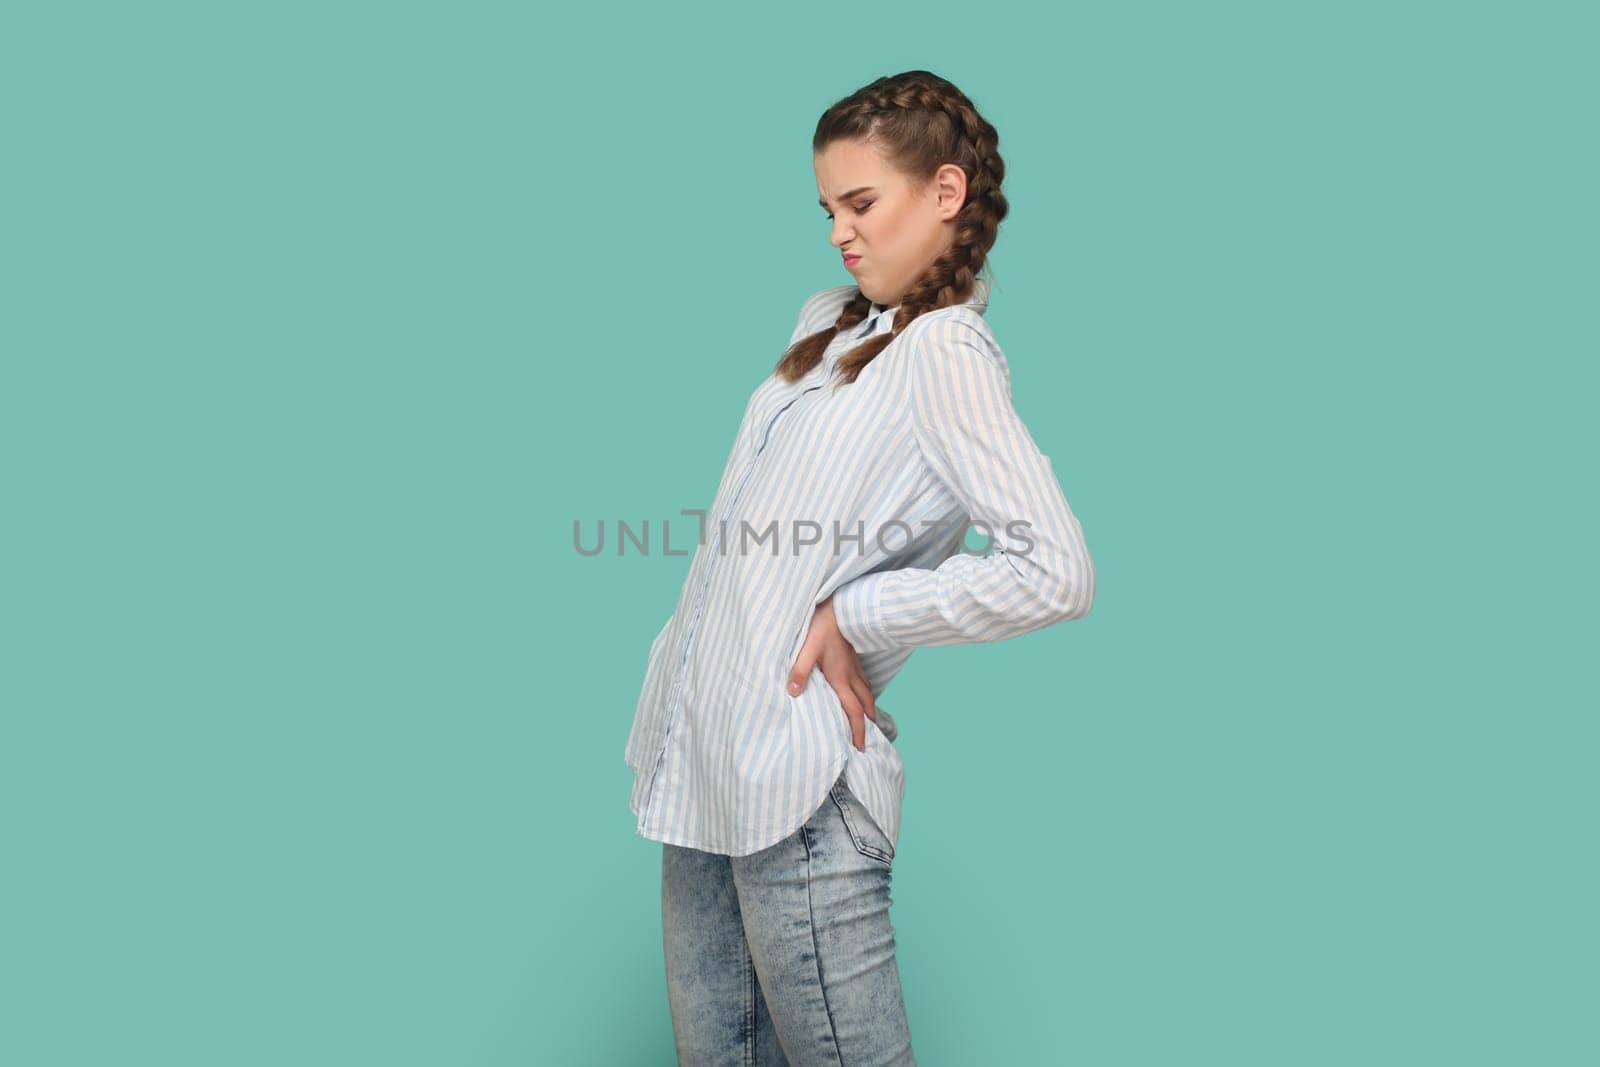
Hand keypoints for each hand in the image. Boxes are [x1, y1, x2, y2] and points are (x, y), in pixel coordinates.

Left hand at [788, 597, 878, 751]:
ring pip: (867, 693)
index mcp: (840, 678)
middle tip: (867, 739)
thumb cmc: (823, 627)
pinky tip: (860, 693)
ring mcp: (855, 667)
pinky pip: (863, 681)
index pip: (853, 711)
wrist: (841, 607)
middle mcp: (851, 676)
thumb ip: (800, 671)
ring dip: (868, 709)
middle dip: (867, 724)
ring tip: (867, 720)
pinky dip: (865, 693)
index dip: (857, 730)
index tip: (860, 747)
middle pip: (865, 705)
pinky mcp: (854, 658)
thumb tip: (794, 692)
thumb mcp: (807, 649)